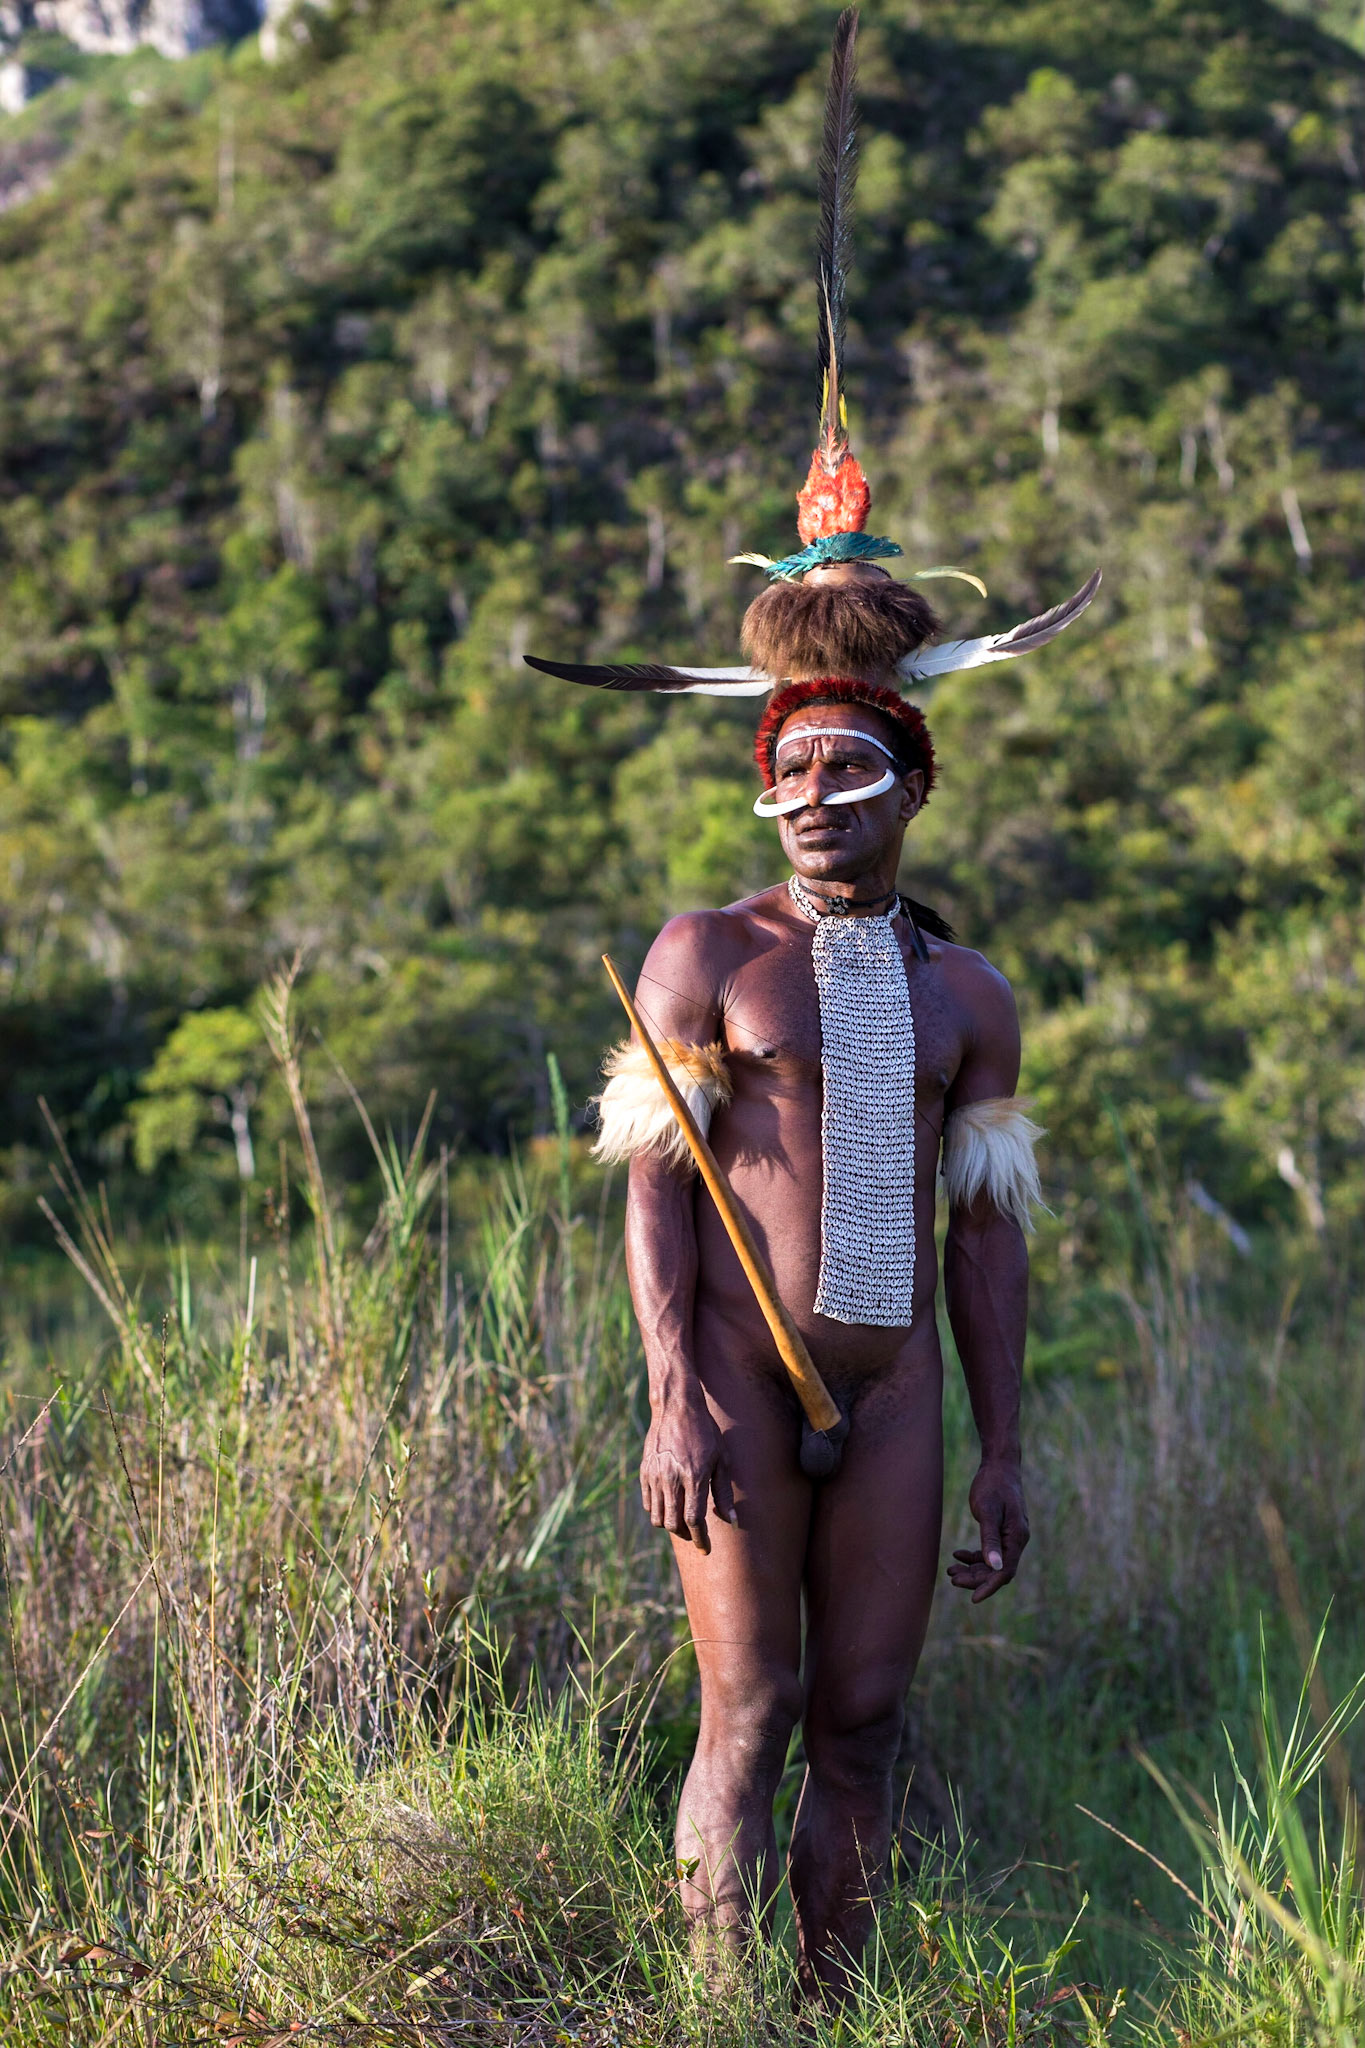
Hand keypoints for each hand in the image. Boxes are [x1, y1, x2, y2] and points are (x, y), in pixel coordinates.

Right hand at [640, 1392, 735, 1553]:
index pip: (694, 1520)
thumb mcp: (721, 1460)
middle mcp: (671, 1479)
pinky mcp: (644, 1471)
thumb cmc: (705, 1432)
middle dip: (686, 1535)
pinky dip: (657, 1511)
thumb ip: (723, 1492)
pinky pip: (648, 1503)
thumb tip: (731, 1521)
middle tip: (695, 1534)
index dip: (700, 1539)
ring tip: (682, 1520)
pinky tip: (669, 1506)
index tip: (705, 1549)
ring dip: (670, 1525)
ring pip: (657, 1517)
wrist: (676, 1407)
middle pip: (673, 1523)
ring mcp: (654, 1475)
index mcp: (693, 1477)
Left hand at [947, 1459, 1028, 1602]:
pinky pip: (989, 1552)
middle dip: (975, 1578)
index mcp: (1017, 1537)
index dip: (989, 1587)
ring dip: (972, 1569)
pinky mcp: (1002, 1531)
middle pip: (997, 1570)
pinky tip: (957, 1554)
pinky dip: (974, 1556)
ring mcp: (1010, 1536)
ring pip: (992, 1563)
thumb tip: (995, 1567)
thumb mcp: (988, 1511)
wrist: (999, 1465)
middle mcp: (1017, 1540)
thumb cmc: (993, 1485)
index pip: (1006, 1572)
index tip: (972, 1599)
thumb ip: (990, 1539)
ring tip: (950, 1571)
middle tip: (951, 1578)